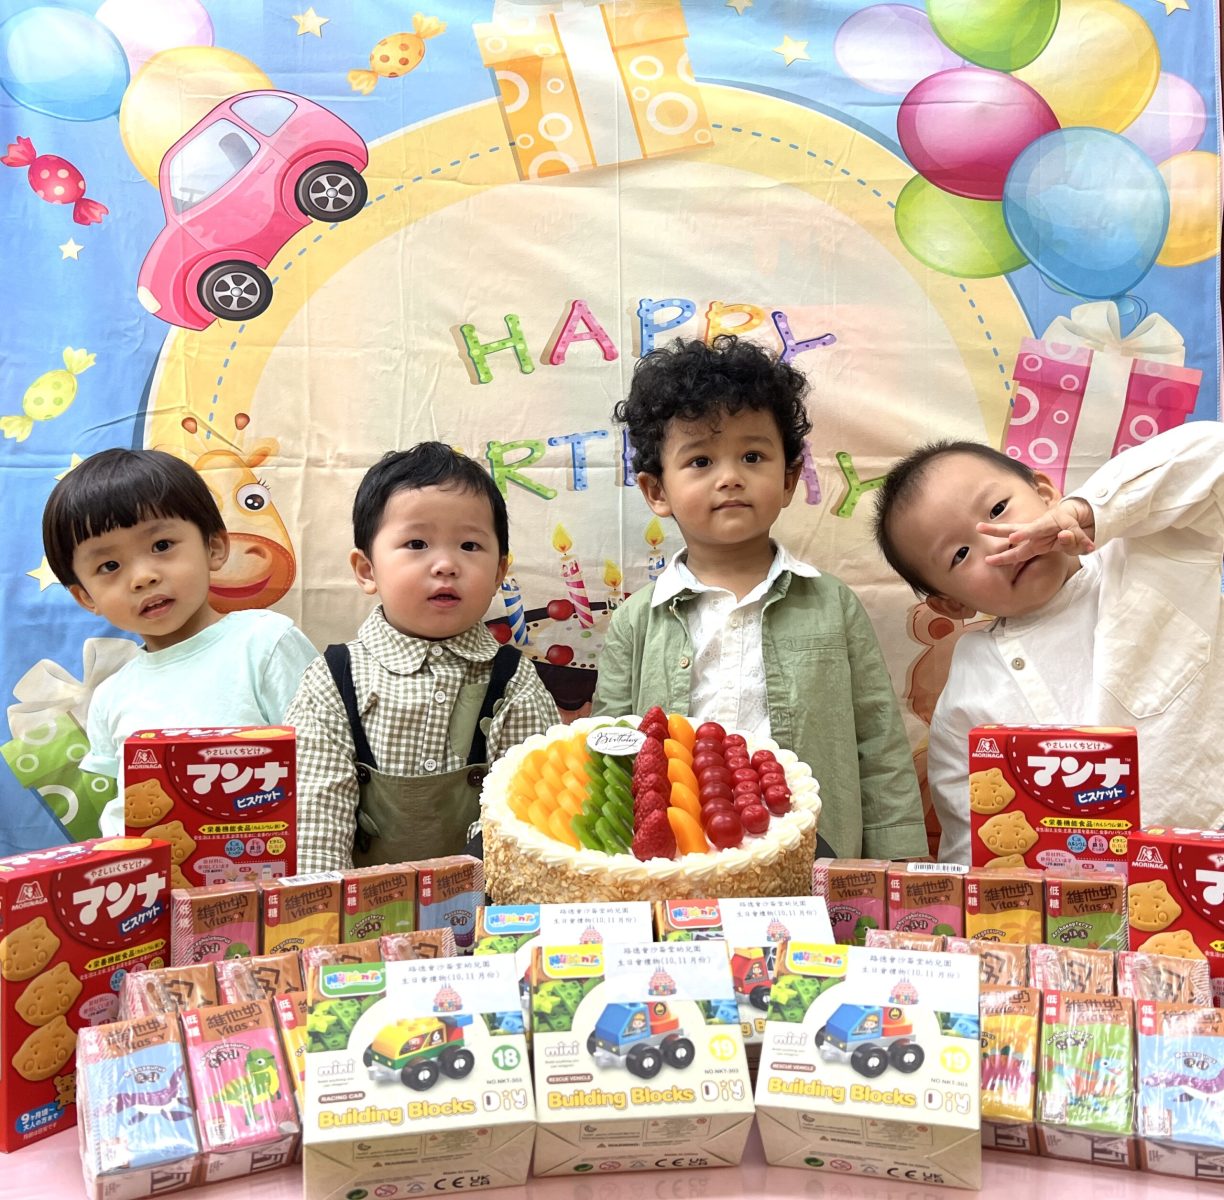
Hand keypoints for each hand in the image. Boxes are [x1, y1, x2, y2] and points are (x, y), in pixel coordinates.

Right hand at [980, 497, 1095, 566]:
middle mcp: (1035, 529)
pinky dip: (1003, 554)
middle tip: (980, 528)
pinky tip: (990, 558)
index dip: (1024, 535)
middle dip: (997, 530)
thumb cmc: (1075, 528)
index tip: (1013, 539)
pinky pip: (1015, 548)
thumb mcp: (1081, 534)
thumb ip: (1076, 538)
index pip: (1034, 529)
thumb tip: (1065, 537)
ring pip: (1010, 535)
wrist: (1070, 522)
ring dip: (994, 533)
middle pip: (1014, 529)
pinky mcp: (1028, 543)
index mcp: (1048, 524)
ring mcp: (1030, 537)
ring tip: (977, 528)